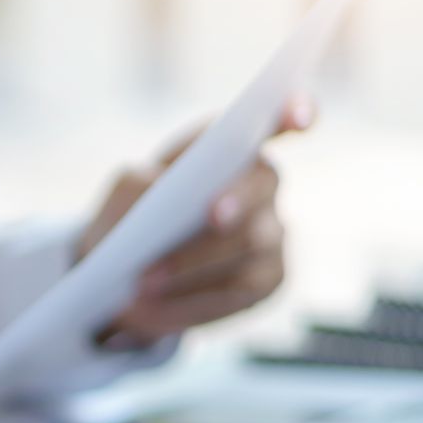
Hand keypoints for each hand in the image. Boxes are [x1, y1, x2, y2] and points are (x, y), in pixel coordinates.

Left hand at [78, 97, 314, 348]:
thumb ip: (141, 184)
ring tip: (140, 287)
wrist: (125, 271)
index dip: (295, 110)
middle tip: (212, 214)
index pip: (276, 116)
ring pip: (252, 243)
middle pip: (264, 184)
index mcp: (228, 143)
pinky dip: (193, 302)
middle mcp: (261, 181)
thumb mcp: (122, 191)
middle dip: (238, 197)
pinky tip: (152, 312)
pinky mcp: (268, 278)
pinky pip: (241, 290)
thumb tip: (159, 196)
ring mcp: (272, 231)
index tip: (300, 117)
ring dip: (194, 264)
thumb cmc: (131, 215)